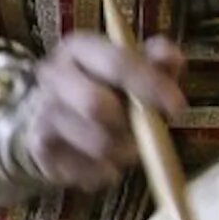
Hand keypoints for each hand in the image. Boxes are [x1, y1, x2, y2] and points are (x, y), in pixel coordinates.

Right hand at [23, 32, 186, 191]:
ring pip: (96, 143)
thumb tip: (172, 56)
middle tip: (149, 133)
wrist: (50, 113)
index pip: (116, 63)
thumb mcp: (134, 66)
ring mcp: (42, 112)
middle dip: (131, 124)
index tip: (179, 107)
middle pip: (95, 105)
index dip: (151, 85)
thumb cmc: (105, 85)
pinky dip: (107, 171)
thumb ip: (157, 59)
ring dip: (124, 152)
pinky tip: (106, 160)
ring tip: (129, 146)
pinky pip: (86, 170)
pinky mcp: (40, 148)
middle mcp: (52, 75)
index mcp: (79, 48)